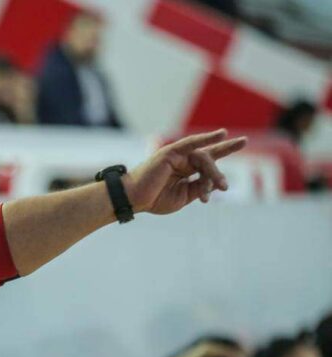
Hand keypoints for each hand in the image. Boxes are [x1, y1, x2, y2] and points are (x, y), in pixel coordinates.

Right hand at [125, 129, 247, 213]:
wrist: (134, 199)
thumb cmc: (154, 199)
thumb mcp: (183, 197)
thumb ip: (199, 187)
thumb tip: (214, 183)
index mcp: (184, 171)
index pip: (207, 164)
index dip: (220, 163)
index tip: (228, 175)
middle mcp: (182, 161)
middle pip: (209, 156)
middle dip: (227, 148)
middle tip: (244, 142)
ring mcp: (176, 156)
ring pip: (203, 158)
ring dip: (214, 172)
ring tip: (221, 187)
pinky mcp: (170, 152)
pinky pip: (191, 144)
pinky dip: (205, 139)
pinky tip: (221, 135)